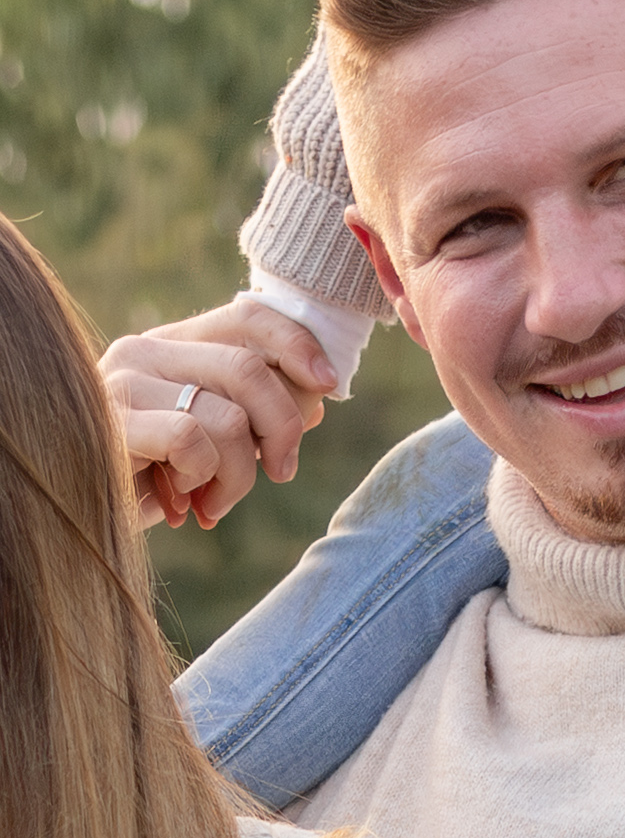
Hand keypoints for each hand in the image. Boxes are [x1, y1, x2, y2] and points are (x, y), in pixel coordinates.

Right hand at [101, 298, 337, 531]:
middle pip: (248, 368)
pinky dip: (203, 476)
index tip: (328, 384)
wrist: (84, 521)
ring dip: (240, 474)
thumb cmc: (156, 479)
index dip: (297, 344)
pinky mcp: (111, 423)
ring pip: (229, 416)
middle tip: (282, 470)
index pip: (248, 316)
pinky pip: (192, 440)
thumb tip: (317, 394)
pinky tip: (186, 498)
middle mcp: (146, 350)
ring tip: (218, 499)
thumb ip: (258, 411)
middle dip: (283, 426)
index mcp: (175, 342)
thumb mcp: (215, 439)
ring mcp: (123, 382)